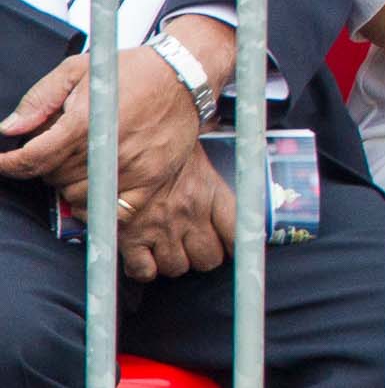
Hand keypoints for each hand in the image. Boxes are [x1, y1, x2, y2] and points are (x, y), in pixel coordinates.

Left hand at [0, 46, 202, 209]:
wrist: (184, 76)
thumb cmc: (133, 71)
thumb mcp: (79, 70)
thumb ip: (41, 98)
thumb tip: (10, 127)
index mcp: (84, 123)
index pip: (33, 159)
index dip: (10, 164)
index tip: (4, 163)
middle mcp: (106, 151)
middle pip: (53, 179)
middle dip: (46, 166)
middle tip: (59, 148)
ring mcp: (130, 168)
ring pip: (77, 197)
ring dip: (70, 184)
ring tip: (82, 162)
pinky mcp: (151, 180)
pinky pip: (113, 211)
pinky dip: (98, 205)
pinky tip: (96, 188)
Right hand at [117, 141, 235, 282]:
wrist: (114, 144)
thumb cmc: (154, 145)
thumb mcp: (191, 152)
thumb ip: (207, 172)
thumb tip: (220, 159)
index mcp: (208, 190)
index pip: (238, 230)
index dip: (237, 244)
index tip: (231, 246)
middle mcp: (189, 213)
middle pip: (209, 258)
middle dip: (202, 256)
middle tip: (193, 246)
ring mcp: (161, 228)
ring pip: (177, 267)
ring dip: (173, 262)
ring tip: (167, 248)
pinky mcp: (131, 238)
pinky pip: (144, 271)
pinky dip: (144, 270)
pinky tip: (143, 257)